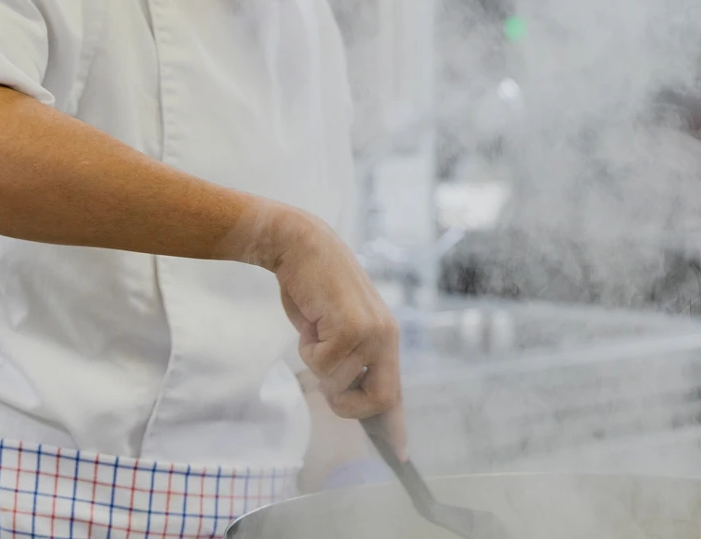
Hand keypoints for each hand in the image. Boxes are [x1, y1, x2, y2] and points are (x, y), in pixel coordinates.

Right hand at [267, 207, 406, 457]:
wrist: (300, 246)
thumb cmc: (314, 289)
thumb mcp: (337, 327)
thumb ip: (349, 358)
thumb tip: (346, 395)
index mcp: (386, 338)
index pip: (394, 391)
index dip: (396, 426)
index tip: (400, 454)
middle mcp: (386, 337)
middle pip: (378, 400)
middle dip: (346, 403)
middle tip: (325, 378)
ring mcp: (371, 332)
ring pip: (338, 382)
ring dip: (317, 364)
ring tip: (316, 331)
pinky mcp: (351, 327)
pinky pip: (322, 365)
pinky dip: (307, 350)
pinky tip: (312, 322)